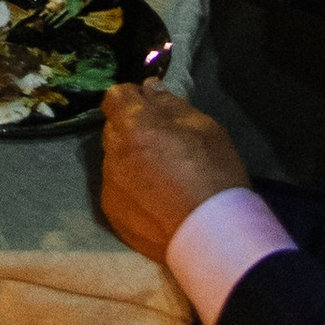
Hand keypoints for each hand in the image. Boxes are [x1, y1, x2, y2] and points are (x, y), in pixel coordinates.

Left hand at [99, 78, 249, 259]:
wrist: (212, 235)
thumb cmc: (214, 174)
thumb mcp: (204, 128)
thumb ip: (170, 104)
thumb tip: (149, 88)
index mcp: (134, 124)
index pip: (115, 96)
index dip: (131, 97)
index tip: (150, 107)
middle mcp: (114, 152)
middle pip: (114, 128)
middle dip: (132, 129)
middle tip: (162, 144)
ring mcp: (110, 184)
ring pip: (114, 160)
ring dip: (130, 159)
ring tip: (162, 177)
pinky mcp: (112, 213)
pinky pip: (117, 189)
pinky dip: (131, 189)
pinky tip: (156, 200)